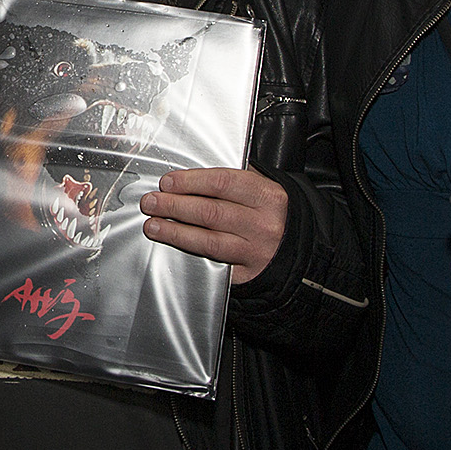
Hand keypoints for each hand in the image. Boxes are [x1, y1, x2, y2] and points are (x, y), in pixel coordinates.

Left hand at [139, 167, 287, 284]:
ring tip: (154, 223)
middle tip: (152, 202)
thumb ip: (236, 180)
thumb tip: (193, 175)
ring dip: (175, 231)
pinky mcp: (245, 274)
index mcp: (268, 196)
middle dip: (175, 206)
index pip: (222, 183)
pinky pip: (212, 261)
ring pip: (208, 240)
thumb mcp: (264, 190)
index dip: (191, 182)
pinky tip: (171, 242)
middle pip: (210, 212)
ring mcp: (254, 251)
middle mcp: (263, 225)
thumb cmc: (274, 216)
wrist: (298, 253)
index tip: (168, 182)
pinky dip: (188, 251)